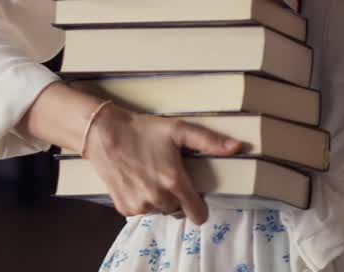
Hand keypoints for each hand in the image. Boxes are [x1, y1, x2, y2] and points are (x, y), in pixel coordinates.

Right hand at [82, 104, 242, 223]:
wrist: (104, 133)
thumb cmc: (144, 130)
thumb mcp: (179, 130)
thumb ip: (210, 141)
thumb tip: (239, 147)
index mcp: (175, 183)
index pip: (198, 215)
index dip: (200, 207)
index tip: (195, 195)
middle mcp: (158, 199)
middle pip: (178, 210)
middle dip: (177, 197)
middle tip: (168, 174)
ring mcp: (139, 206)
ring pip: (160, 211)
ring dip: (159, 199)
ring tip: (151, 174)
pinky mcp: (123, 207)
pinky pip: (142, 211)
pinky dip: (142, 200)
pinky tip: (138, 180)